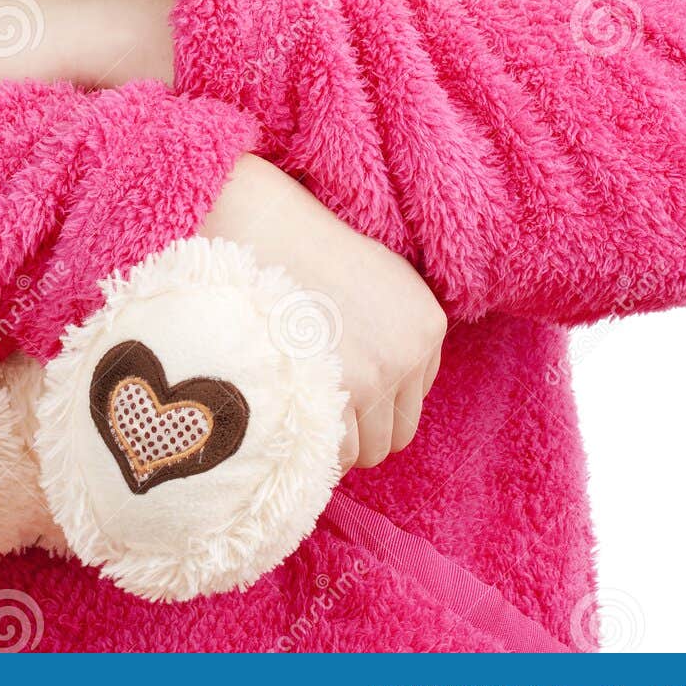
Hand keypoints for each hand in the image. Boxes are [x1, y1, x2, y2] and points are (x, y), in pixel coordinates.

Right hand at [200, 153, 445, 470]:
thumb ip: (398, 332)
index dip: (372, 398)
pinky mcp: (333, 397)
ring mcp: (373, 379)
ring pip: (365, 451)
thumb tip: (392, 392)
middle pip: (395, 436)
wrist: (258, 230)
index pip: (412, 400)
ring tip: (297, 401)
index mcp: (426, 324)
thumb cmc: (307, 251)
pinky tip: (287, 411)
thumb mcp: (379, 278)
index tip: (335, 377)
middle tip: (314, 400)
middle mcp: (409, 354)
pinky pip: (332, 455)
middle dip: (358, 428)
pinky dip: (311, 445)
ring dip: (333, 439)